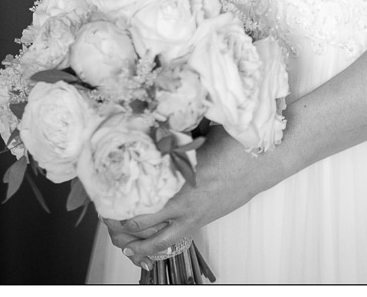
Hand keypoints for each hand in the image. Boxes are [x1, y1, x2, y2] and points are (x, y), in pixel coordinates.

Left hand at [104, 125, 267, 269]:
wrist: (263, 161)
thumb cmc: (234, 142)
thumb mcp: (199, 131)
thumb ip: (173, 132)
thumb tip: (146, 118)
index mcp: (181, 180)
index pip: (141, 198)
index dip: (118, 200)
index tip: (103, 194)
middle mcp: (185, 204)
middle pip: (142, 224)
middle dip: (120, 225)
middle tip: (105, 217)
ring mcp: (194, 216)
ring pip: (157, 241)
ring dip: (136, 243)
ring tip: (119, 241)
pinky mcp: (202, 221)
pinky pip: (174, 240)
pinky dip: (156, 246)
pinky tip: (144, 248)